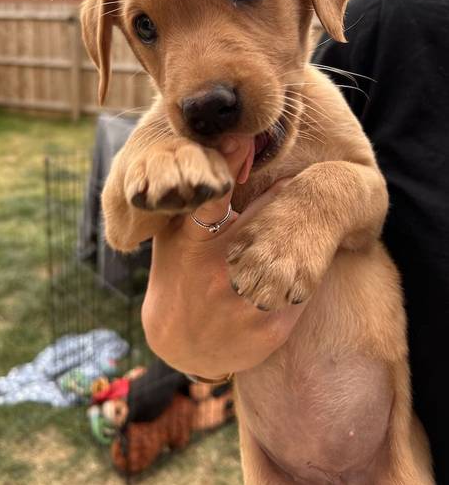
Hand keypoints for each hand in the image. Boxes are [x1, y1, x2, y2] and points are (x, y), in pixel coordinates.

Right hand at [141, 136, 308, 378]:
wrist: (184, 344)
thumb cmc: (180, 274)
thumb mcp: (177, 235)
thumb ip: (198, 198)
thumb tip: (232, 146)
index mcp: (191, 246)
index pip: (207, 201)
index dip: (225, 166)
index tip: (242, 139)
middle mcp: (218, 275)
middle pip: (265, 223)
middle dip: (283, 198)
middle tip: (295, 182)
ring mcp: (247, 304)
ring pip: (293, 254)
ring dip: (301, 232)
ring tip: (305, 218)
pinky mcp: (273, 328)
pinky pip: (305, 285)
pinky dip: (307, 265)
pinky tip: (302, 256)